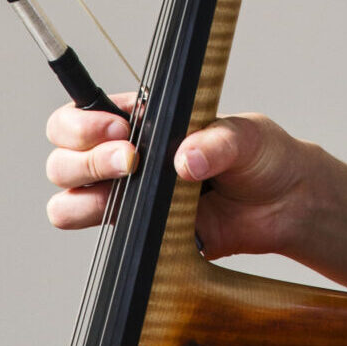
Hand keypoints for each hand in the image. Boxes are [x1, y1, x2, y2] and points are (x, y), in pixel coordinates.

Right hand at [44, 94, 316, 258]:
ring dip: (86, 196)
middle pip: (62, 157)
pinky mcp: (137, 230)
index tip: (120, 129)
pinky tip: (141, 219)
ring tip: (130, 188)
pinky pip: (95, 232)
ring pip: (67, 198)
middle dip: (87, 157)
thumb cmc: (262, 157)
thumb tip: (186, 159)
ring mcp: (126, 195)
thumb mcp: (247, 137)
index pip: (81, 114)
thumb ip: (217, 142)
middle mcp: (124, 155)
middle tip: (131, 158)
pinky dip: (104, 227)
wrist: (284, 204)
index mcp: (143, 120)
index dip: (85, 122)